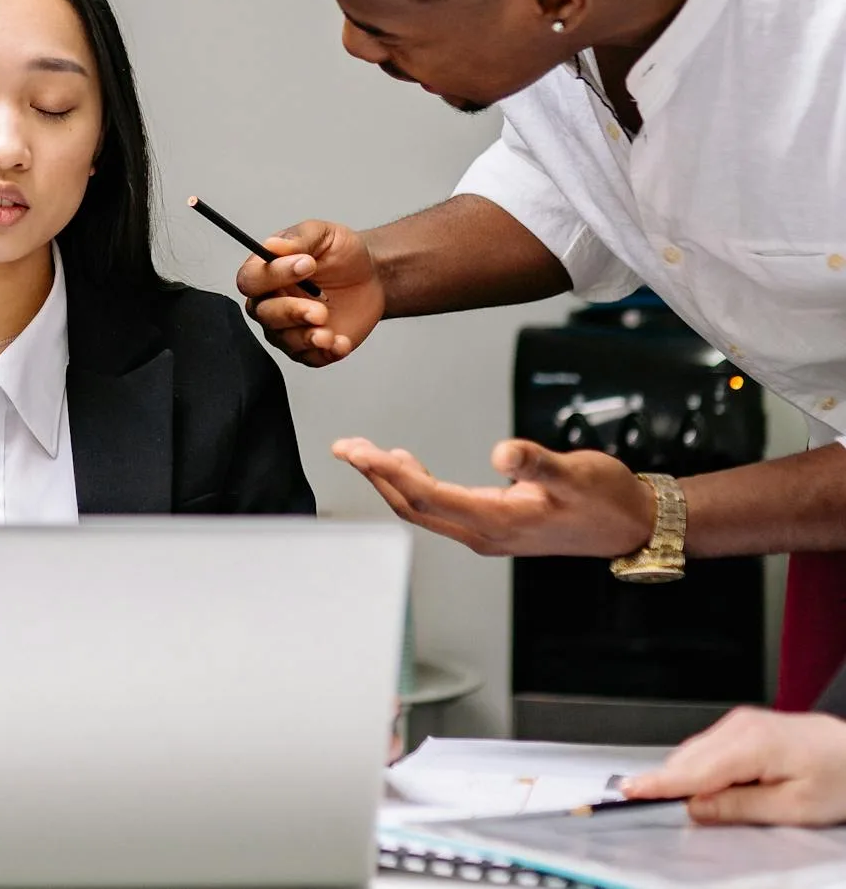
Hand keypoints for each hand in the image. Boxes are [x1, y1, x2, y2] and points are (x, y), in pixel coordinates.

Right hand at [235, 220, 383, 366]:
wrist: (372, 275)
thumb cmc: (341, 253)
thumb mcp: (323, 234)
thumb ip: (298, 239)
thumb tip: (272, 245)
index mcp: (267, 273)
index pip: (250, 280)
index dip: (273, 275)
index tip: (306, 264)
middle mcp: (271, 302)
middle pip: (262, 314)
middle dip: (290, 312)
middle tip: (319, 309)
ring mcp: (289, 327)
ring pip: (283, 339)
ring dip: (306, 337)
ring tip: (328, 332)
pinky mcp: (311, 347)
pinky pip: (309, 358)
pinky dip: (324, 353)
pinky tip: (340, 342)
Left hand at [331, 438, 653, 557]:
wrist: (635, 525)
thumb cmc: (607, 498)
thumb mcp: (576, 473)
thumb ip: (536, 462)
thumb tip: (503, 453)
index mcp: (497, 522)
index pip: (425, 496)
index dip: (388, 473)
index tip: (359, 452)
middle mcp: (484, 533)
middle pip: (413, 506)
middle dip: (375, 476)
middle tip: (344, 447)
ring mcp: (487, 533)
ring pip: (424, 509)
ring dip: (390, 481)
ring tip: (362, 453)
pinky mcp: (494, 526)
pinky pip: (440, 508)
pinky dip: (414, 485)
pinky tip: (406, 464)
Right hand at [623, 708, 845, 826]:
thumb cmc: (840, 780)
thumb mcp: (795, 807)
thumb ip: (740, 806)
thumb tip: (695, 807)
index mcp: (752, 744)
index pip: (694, 769)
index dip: (659, 783)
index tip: (628, 790)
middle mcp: (739, 725)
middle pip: (687, 759)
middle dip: (669, 783)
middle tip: (647, 804)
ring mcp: (739, 722)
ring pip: (694, 752)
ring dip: (686, 777)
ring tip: (689, 802)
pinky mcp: (743, 725)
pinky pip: (708, 748)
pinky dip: (701, 768)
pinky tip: (711, 785)